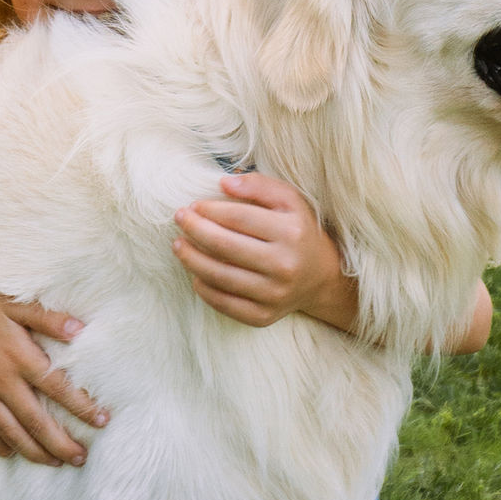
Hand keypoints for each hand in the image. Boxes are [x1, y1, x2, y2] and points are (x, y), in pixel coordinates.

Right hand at [0, 275, 107, 465]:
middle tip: (82, 458)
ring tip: (56, 462)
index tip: (102, 419)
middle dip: (61, 443)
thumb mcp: (19, 304)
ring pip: (10, 433)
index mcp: (20, 357)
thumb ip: (50, 318)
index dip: (82, 407)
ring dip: (35, 451)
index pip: (59, 388)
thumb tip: (80, 329)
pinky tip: (12, 452)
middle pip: (36, 421)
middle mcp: (1, 382)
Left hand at [172, 172, 358, 329]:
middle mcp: (284, 264)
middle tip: (179, 219)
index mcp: (291, 232)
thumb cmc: (299, 230)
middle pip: (225, 246)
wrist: (322, 276)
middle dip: (195, 230)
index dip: (210, 210)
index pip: (239, 218)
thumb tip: (224, 183)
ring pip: (220, 276)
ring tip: (178, 245)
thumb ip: (259, 185)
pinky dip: (204, 288)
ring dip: (191, 259)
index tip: (193, 205)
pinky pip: (224, 303)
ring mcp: (274, 294)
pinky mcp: (264, 316)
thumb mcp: (290, 200)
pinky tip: (195, 273)